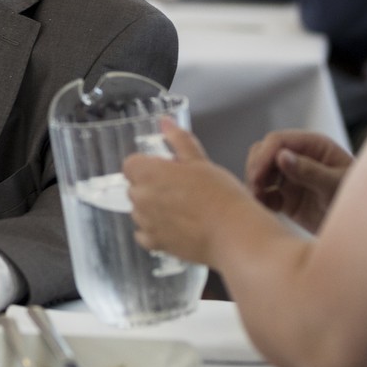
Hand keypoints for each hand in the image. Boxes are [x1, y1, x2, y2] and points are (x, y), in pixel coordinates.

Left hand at [125, 120, 245, 265]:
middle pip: (135, 187)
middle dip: (152, 186)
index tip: (170, 171)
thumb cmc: (220, 194)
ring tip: (185, 211)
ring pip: (140, 211)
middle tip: (183, 190)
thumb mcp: (200, 161)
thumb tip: (164, 121)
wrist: (234, 235)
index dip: (150, 166)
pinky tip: (178, 228)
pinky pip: (145, 235)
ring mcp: (145, 223)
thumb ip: (178, 140)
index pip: (131, 164)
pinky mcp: (154, 244)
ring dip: (154, 209)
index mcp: (147, 173)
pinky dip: (156, 231)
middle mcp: (139, 198)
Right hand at [244, 130, 351, 233]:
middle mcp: (300, 158)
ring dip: (255, 183)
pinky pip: (264, 192)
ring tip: (260, 199)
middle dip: (256, 168)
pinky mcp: (286, 197)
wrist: (362, 232)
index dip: (264, 156)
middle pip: (263, 152)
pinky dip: (260, 199)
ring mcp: (292, 177)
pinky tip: (266, 207)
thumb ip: (310, 171)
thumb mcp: (336, 186)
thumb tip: (282, 156)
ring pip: (260, 171)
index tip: (257, 176)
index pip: (278, 141)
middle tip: (257, 188)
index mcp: (314, 146)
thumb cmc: (359, 203)